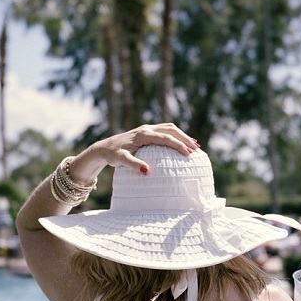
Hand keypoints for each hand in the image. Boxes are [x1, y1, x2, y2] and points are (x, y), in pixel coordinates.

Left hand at [82, 124, 197, 175]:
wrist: (104, 148)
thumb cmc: (113, 155)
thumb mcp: (121, 161)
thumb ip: (134, 165)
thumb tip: (147, 171)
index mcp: (143, 134)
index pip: (165, 138)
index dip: (178, 145)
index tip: (188, 153)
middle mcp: (146, 129)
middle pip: (171, 130)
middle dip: (184, 138)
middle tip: (196, 149)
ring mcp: (147, 129)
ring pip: (169, 128)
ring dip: (182, 135)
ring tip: (194, 145)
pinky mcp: (147, 131)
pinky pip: (165, 130)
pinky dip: (175, 135)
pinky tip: (181, 143)